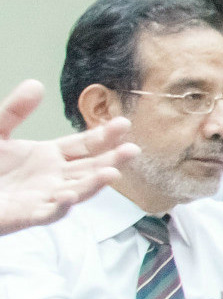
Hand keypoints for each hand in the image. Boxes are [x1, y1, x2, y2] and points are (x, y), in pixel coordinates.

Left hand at [0, 79, 137, 234]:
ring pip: (78, 191)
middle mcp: (54, 177)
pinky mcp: (28, 215)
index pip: (85, 145)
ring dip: (95, 184)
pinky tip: (68, 196)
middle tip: (132, 149)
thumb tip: (36, 84)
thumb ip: (15, 110)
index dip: (104, 136)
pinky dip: (61, 207)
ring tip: (112, 173)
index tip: (124, 124)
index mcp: (49, 156)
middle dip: (112, 160)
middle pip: (90, 168)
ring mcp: (44, 197)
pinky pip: (50, 213)